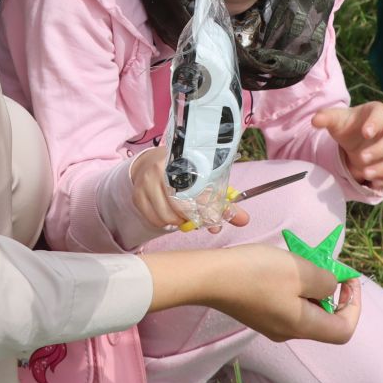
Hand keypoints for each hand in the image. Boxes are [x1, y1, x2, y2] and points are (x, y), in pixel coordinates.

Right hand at [129, 147, 247, 233]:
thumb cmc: (186, 174)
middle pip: (180, 206)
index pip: (198, 191)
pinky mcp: (137, 194)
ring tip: (183, 216)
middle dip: (191, 218)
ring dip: (177, 222)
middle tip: (196, 219)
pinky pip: (153, 218)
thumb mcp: (206, 182)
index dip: (208, 210)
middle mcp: (162, 168)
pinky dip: (163, 222)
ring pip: (166, 216)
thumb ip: (223, 203)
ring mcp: (146, 181)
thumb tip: (244, 220)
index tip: (214, 222)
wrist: (154, 162)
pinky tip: (169, 215)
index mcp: (184, 160)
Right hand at [156, 245, 363, 342]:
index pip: (344, 330)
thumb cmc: (258, 273)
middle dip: (332, 293)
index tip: (348, 279)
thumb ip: (325, 282)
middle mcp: (288, 332)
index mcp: (303, 326)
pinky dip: (294, 288)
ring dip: (311, 287)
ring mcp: (271, 325)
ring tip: (301, 262)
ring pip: (305, 310)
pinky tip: (282, 268)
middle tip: (324, 264)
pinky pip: (287, 304)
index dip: (354, 306)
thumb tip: (331, 288)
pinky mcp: (257, 314)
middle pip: (324, 320)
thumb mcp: (301, 271)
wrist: (210, 277)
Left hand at [312, 102, 382, 191]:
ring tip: (366, 174)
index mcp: (379, 113)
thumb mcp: (337, 122)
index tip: (365, 132)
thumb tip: (315, 120)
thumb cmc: (350, 129)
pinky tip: (375, 184)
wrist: (358, 143)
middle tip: (361, 159)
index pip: (382, 113)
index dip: (375, 122)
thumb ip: (326, 118)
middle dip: (379, 151)